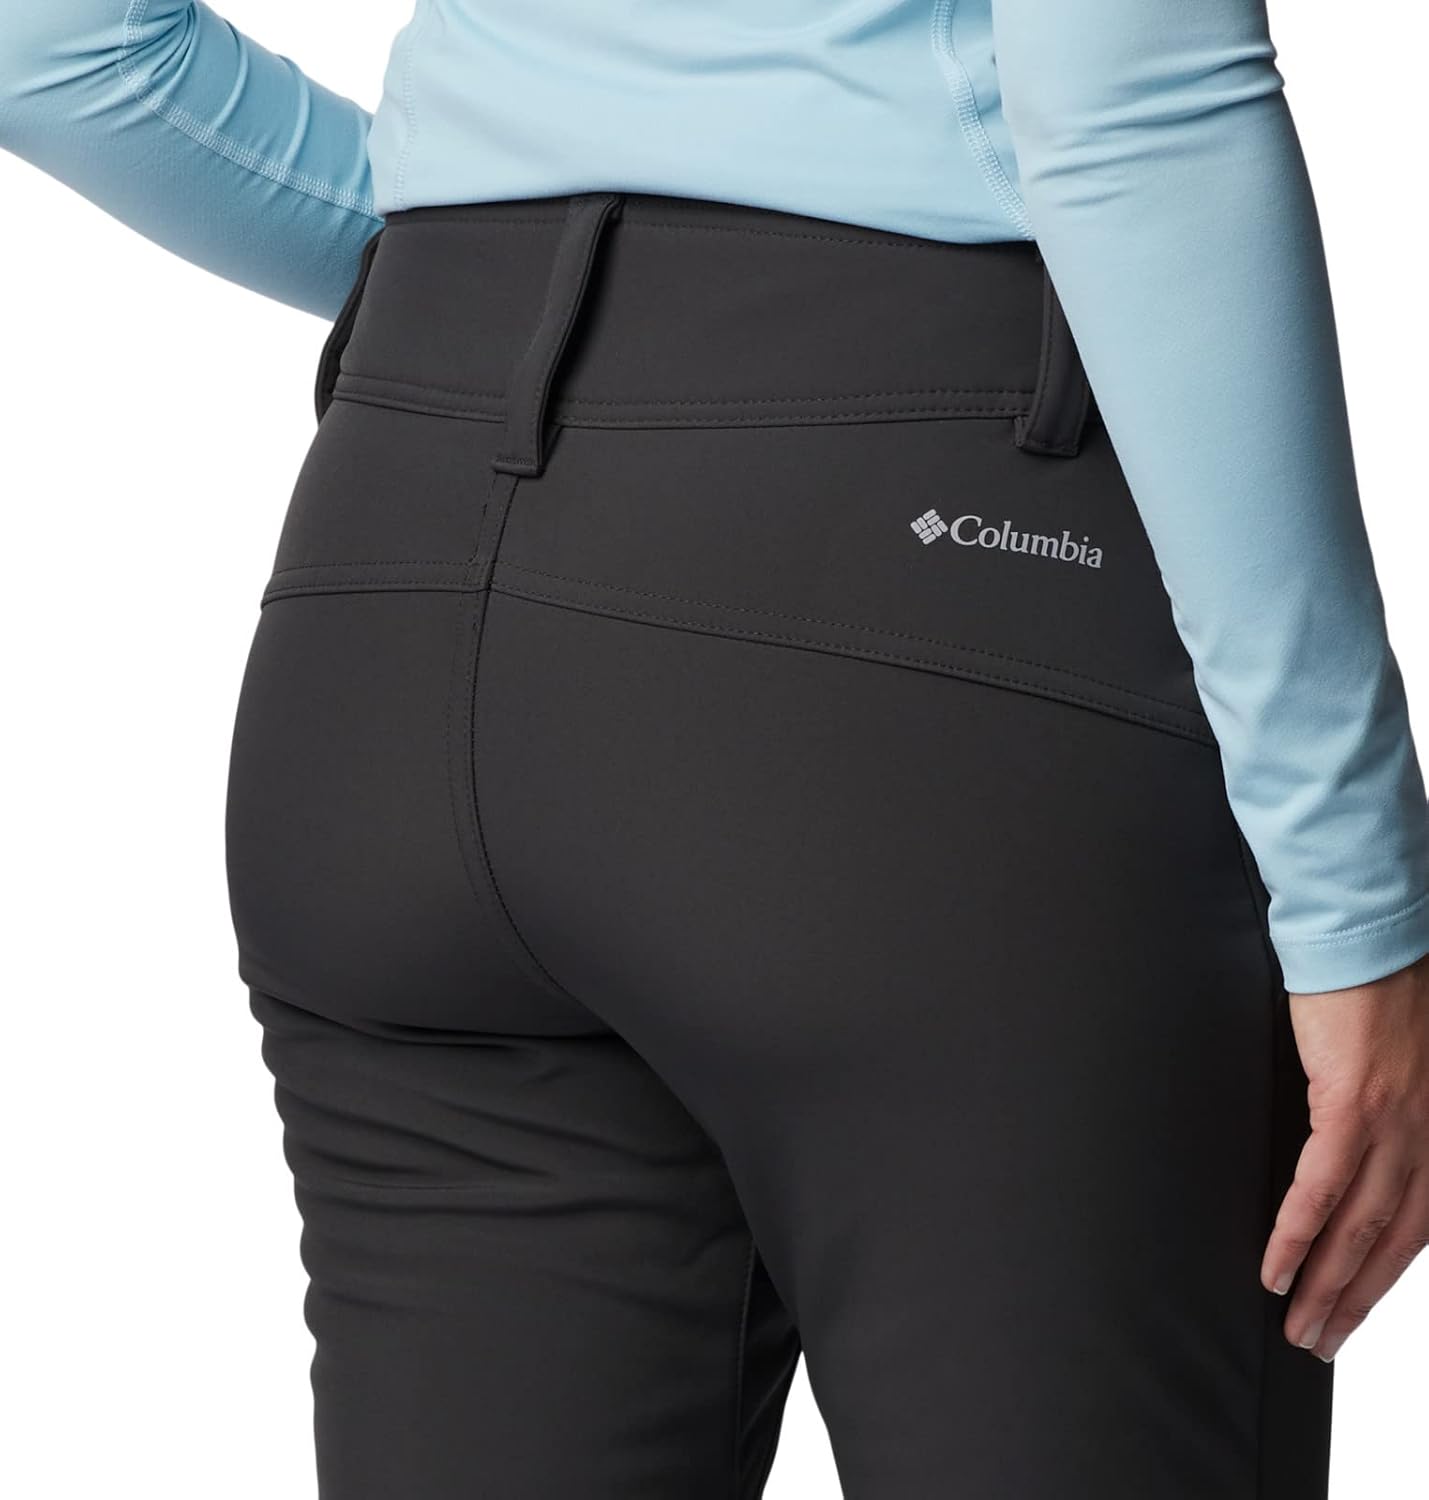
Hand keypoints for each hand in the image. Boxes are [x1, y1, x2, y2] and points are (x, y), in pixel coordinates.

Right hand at [1260, 954, 1428, 1360]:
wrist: (1366, 934)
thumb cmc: (1380, 985)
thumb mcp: (1399, 1061)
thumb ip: (1384, 1109)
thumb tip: (1350, 1154)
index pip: (1415, 1224)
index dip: (1382, 1276)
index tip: (1351, 1312)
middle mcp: (1428, 1135)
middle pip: (1393, 1241)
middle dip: (1355, 1300)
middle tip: (1321, 1344)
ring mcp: (1395, 1123)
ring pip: (1361, 1227)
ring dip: (1328, 1285)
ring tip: (1300, 1327)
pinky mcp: (1351, 1103)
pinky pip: (1321, 1185)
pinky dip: (1298, 1232)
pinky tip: (1276, 1265)